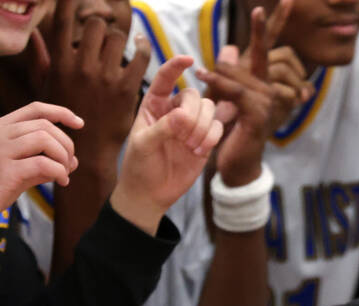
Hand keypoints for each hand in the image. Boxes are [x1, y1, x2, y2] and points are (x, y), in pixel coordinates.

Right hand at [0, 102, 82, 241]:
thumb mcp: (15, 169)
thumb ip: (41, 161)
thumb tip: (73, 161)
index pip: (35, 109)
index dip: (61, 113)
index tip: (79, 123)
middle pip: (45, 125)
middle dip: (66, 143)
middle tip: (70, 163)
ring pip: (45, 139)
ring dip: (64, 157)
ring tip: (65, 173)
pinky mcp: (5, 171)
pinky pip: (44, 164)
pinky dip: (59, 172)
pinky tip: (61, 182)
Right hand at [40, 0, 150, 174]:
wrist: (88, 154)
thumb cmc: (65, 119)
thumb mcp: (47, 88)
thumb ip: (42, 58)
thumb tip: (34, 32)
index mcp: (60, 64)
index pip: (64, 20)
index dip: (70, 0)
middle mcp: (82, 68)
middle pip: (96, 24)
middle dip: (101, 27)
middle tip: (103, 36)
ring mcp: (106, 78)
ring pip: (118, 37)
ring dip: (119, 39)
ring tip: (118, 46)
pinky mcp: (127, 90)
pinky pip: (141, 57)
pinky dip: (142, 47)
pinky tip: (140, 45)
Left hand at [112, 56, 222, 231]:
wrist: (150, 193)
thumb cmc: (139, 166)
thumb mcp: (144, 144)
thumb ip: (163, 127)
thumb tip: (184, 115)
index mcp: (153, 105)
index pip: (165, 79)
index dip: (175, 66)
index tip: (188, 59)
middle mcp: (174, 111)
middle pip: (194, 96)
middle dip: (193, 114)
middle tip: (183, 137)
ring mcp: (192, 126)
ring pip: (210, 109)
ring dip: (203, 127)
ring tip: (191, 147)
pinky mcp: (205, 141)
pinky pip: (218, 128)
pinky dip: (212, 137)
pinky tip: (199, 151)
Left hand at [197, 1, 301, 184]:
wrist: (235, 167)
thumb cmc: (229, 134)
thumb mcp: (224, 99)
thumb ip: (229, 74)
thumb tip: (230, 49)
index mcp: (265, 84)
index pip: (272, 50)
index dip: (276, 25)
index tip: (285, 0)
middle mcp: (272, 91)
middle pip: (261, 55)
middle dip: (253, 43)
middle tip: (239, 37)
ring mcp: (269, 103)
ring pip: (244, 74)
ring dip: (221, 74)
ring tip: (203, 77)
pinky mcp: (258, 116)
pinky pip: (236, 91)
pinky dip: (218, 83)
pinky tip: (203, 77)